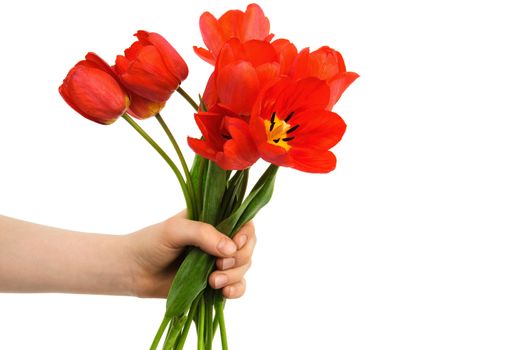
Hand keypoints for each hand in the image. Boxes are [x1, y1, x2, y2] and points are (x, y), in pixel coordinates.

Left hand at [126, 211, 255, 298]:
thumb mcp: (175, 231)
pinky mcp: (213, 282)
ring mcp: (217, 262)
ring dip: (234, 276)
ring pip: (243, 268)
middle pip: (247, 247)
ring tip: (212, 282)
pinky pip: (237, 286)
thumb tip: (230, 249)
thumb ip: (203, 234)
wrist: (132, 271)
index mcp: (213, 219)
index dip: (245, 234)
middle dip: (239, 258)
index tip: (235, 243)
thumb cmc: (150, 243)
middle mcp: (219, 239)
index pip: (243, 222)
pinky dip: (236, 290)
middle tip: (219, 265)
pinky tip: (225, 292)